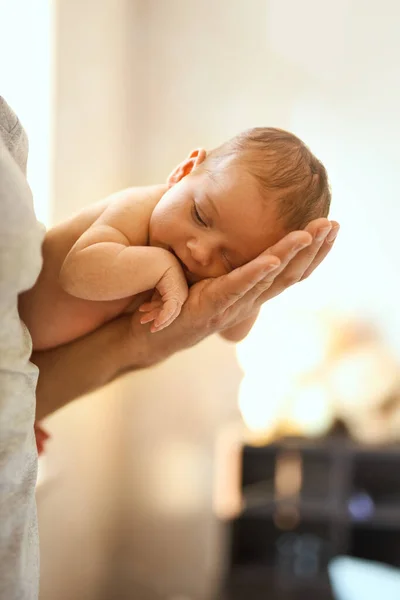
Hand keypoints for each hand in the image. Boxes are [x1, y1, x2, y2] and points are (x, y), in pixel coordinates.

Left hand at [129, 218, 338, 363]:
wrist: (149, 335)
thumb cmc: (178, 301)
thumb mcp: (211, 277)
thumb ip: (230, 261)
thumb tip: (240, 228)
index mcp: (250, 291)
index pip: (290, 270)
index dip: (313, 251)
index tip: (331, 226)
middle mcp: (247, 301)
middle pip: (289, 275)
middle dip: (313, 249)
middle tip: (333, 223)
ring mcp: (231, 307)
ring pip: (269, 280)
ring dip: (291, 256)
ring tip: (310, 233)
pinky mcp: (210, 309)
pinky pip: (235, 289)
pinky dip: (255, 274)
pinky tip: (271, 258)